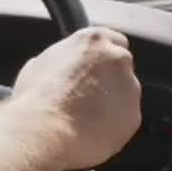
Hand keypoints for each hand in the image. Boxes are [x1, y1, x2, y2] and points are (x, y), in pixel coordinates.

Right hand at [11, 27, 141, 168]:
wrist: (46, 130)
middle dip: (110, 78)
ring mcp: (129, 87)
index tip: (95, 67)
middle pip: (122, 65)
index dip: (103, 56)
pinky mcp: (134, 114)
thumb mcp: (37, 65)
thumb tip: (56, 67)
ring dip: (113, 101)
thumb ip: (58, 60)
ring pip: (126, 93)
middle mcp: (117, 58)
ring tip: (88, 117)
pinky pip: (126, 118)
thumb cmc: (37, 98)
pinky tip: (93, 130)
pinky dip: (115, 124)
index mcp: (93, 40)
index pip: (114, 39)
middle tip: (89, 94)